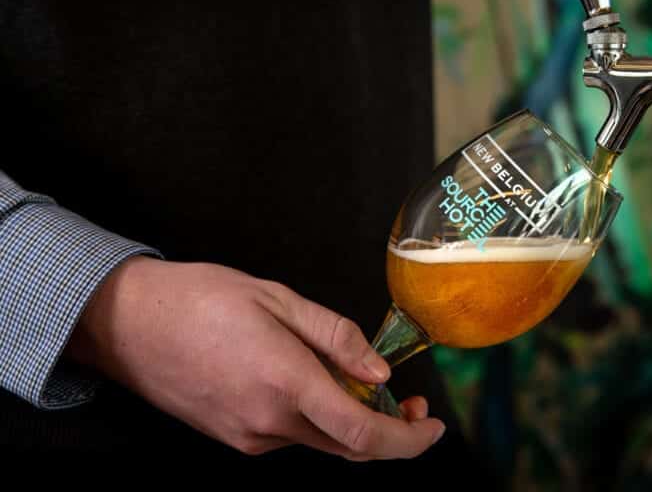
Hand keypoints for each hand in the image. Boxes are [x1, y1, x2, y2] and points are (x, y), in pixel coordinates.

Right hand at [67, 256, 445, 459]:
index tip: (432, 427)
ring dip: (351, 421)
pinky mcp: (232, 437)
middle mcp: (267, 421)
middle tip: (409, 401)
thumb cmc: (200, 298)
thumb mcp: (279, 299)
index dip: (407, 440)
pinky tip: (313, 383)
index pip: (362, 434)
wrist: (126, 322)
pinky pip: (291, 434)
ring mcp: (247, 436)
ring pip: (320, 440)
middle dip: (389, 431)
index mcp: (286, 382)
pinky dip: (317, 417)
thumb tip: (380, 372)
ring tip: (359, 380)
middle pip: (348, 446)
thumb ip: (337, 337)